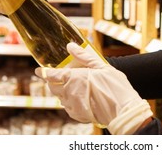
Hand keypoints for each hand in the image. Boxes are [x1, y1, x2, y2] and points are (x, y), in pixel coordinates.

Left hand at [35, 42, 152, 134]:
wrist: (123, 110)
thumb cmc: (115, 87)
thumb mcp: (102, 67)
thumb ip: (84, 56)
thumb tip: (71, 46)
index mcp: (73, 78)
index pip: (51, 75)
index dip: (43, 72)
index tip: (38, 70)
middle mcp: (69, 93)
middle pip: (53, 87)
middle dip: (53, 82)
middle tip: (58, 77)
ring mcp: (73, 106)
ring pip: (60, 98)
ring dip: (62, 91)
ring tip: (74, 86)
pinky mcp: (78, 115)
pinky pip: (68, 107)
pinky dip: (70, 101)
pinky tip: (80, 98)